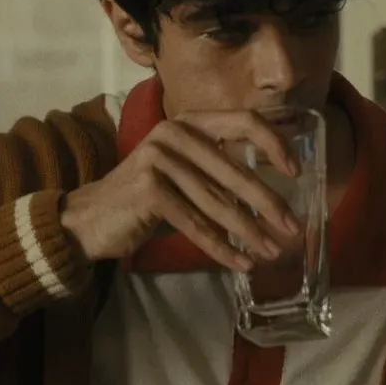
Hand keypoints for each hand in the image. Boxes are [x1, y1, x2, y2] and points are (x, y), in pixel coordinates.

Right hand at [59, 110, 301, 269]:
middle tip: (293, 228)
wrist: (89, 220)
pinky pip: (196, 225)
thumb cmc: (147, 200)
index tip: (296, 171)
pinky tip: (241, 263)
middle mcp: (174, 132)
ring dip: (250, 232)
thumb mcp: (187, 176)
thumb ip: (222, 173)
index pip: (244, 121)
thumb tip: (276, 196)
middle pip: (236, 170)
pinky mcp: (148, 189)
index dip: (275, 144)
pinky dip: (221, 248)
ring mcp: (158, 158)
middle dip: (269, 204)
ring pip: (218, 203)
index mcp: (189, 121)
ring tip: (272, 252)